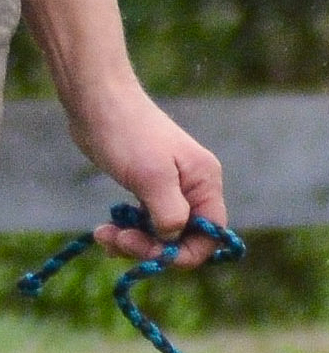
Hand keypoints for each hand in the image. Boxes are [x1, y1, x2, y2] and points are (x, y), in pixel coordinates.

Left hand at [71, 80, 226, 266]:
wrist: (95, 98)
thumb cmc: (127, 132)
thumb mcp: (152, 177)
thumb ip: (170, 213)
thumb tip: (172, 237)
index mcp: (205, 184)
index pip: (210, 235)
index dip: (184, 253)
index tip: (151, 254)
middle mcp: (193, 190)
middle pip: (183, 238)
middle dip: (152, 247)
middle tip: (119, 241)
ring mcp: (171, 191)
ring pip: (162, 234)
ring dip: (133, 242)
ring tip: (104, 235)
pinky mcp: (148, 190)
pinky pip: (145, 224)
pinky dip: (127, 232)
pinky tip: (105, 230)